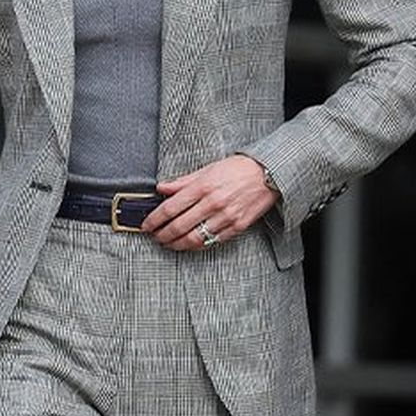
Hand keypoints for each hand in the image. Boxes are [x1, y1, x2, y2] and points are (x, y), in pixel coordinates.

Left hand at [141, 154, 277, 250]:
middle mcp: (213, 203)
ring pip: (194, 238)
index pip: (170, 208)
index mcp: (202, 187)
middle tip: (155, 237)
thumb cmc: (237, 169)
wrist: (268, 173)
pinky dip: (197, 245)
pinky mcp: (238, 226)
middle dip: (162, 235)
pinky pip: (213, 241)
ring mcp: (226, 217)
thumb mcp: (207, 170)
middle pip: (179, 226)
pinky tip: (188, 244)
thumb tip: (161, 188)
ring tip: (168, 243)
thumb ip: (182, 182)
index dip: (154, 219)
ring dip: (177, 244)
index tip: (146, 225)